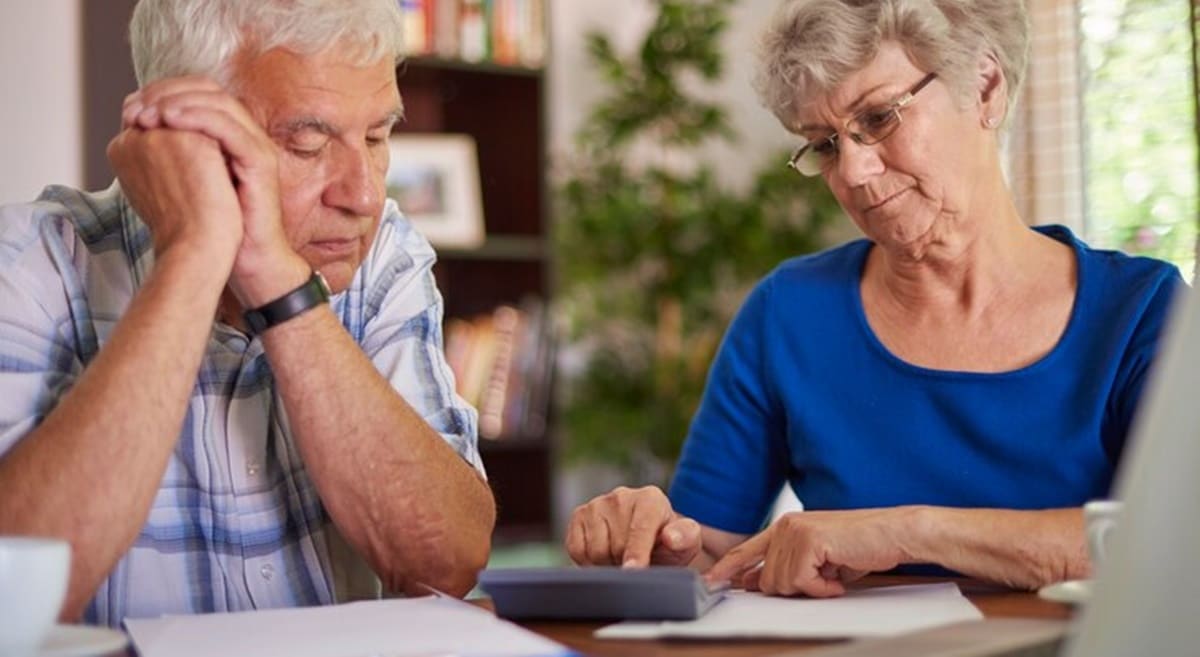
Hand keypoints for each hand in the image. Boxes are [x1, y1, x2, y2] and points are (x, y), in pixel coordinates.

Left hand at [121, 77, 307, 305]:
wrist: (246, 259)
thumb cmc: (219, 228)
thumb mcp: (186, 180)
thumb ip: (170, 153)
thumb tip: (135, 132)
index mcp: (231, 136)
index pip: (199, 93)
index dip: (164, 92)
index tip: (131, 107)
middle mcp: (248, 135)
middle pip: (209, 90)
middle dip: (168, 92)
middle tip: (137, 106)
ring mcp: (257, 146)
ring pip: (219, 103)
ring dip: (178, 101)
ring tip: (149, 113)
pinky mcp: (261, 162)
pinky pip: (228, 127)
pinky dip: (196, 118)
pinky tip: (168, 122)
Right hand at [565, 486, 701, 567]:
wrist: (647, 540)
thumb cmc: (667, 543)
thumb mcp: (686, 543)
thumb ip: (685, 538)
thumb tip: (671, 537)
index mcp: (650, 499)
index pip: (640, 529)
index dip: (637, 553)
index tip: (634, 570)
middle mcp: (621, 496)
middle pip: (616, 546)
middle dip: (625, 563)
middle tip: (637, 564)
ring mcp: (597, 504)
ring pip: (595, 551)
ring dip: (608, 564)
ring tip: (622, 558)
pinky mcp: (578, 515)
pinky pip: (576, 550)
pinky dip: (589, 561)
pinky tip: (605, 555)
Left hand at [706, 509, 914, 596]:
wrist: (894, 533)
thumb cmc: (861, 546)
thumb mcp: (818, 560)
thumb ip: (788, 566)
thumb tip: (757, 583)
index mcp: (784, 528)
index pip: (746, 550)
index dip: (727, 568)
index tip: (711, 582)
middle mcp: (784, 526)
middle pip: (766, 580)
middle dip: (794, 590)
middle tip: (823, 580)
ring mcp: (794, 531)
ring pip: (781, 583)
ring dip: (811, 589)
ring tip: (834, 575)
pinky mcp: (808, 541)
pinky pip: (801, 582)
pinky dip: (822, 588)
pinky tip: (838, 578)